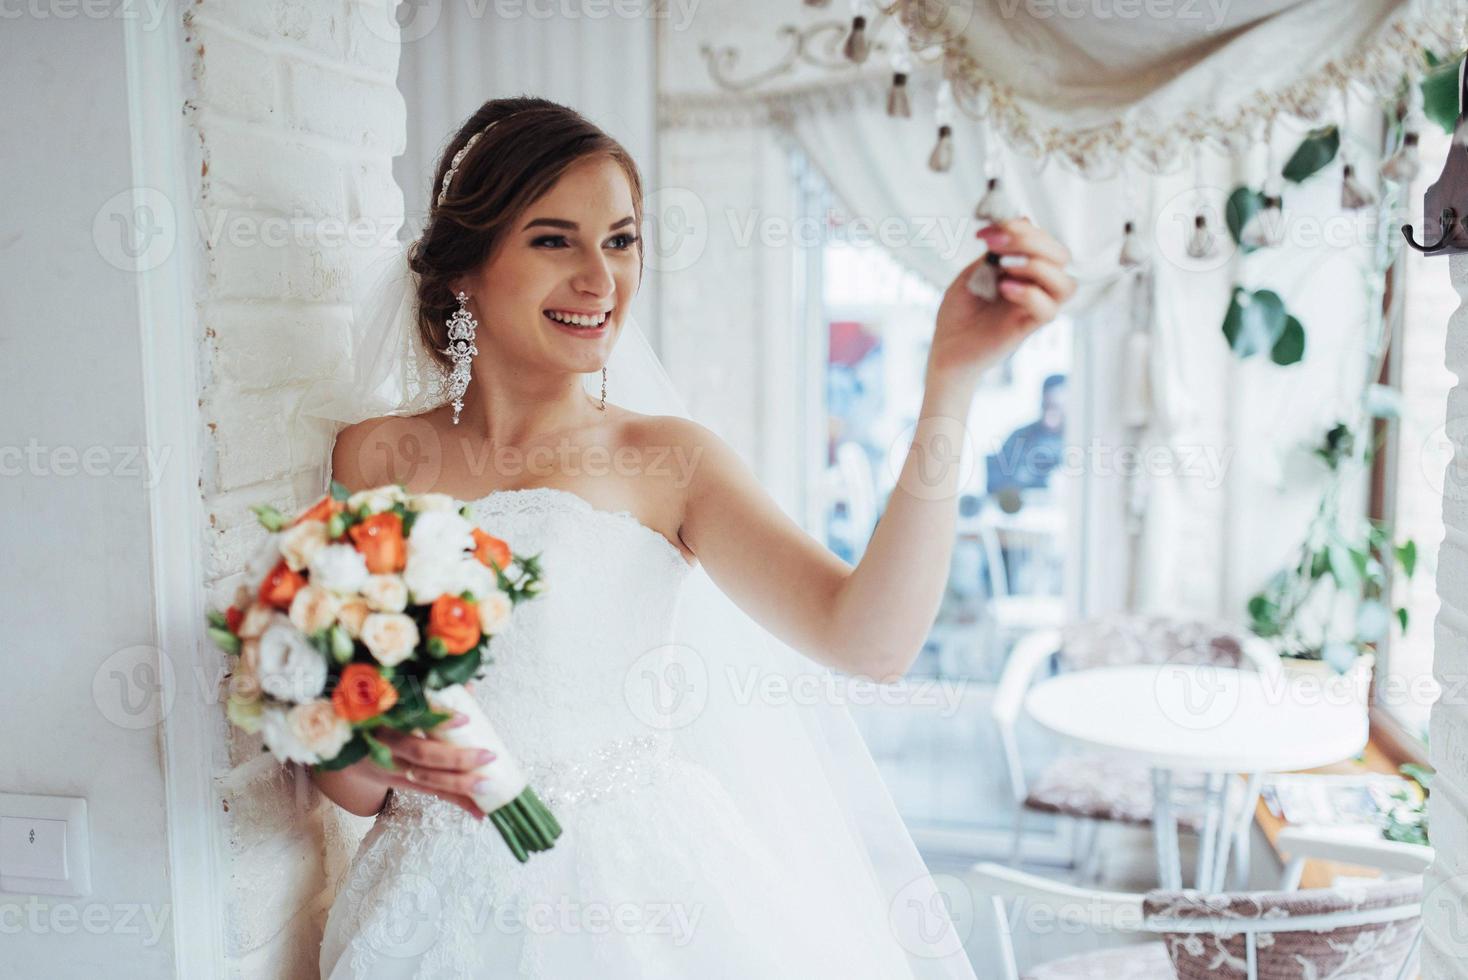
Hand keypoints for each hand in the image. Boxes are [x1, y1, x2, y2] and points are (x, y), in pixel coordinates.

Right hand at [357, 703, 494, 819]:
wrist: (346, 746)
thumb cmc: (380, 715)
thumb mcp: (395, 700)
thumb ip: (431, 694)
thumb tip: (468, 687)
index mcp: (383, 714)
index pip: (411, 715)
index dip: (436, 718)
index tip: (466, 719)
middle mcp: (383, 743)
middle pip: (420, 753)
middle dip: (456, 757)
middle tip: (488, 755)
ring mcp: (389, 767)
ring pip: (426, 779)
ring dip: (459, 785)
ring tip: (488, 786)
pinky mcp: (399, 784)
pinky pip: (431, 793)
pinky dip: (457, 802)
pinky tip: (480, 811)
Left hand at [929, 217, 1075, 383]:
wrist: (946, 350)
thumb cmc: (958, 314)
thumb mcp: (974, 272)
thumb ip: (997, 251)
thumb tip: (1023, 219)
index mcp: (1024, 270)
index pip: (1044, 241)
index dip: (1020, 228)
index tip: (985, 233)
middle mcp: (1036, 287)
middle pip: (1061, 256)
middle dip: (1031, 241)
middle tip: (996, 246)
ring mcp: (1033, 308)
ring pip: (1066, 284)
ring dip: (1037, 267)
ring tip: (1005, 267)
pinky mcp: (1027, 328)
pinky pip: (1048, 311)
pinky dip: (1029, 294)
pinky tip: (1003, 289)